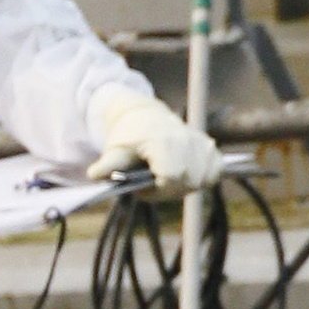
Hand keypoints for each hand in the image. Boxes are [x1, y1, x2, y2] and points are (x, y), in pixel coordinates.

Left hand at [87, 87, 223, 190]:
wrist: (146, 118)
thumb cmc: (130, 136)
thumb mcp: (116, 150)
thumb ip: (109, 165)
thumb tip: (94, 175)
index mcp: (164, 140)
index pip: (172, 178)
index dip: (158, 190)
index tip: (144, 187)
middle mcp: (188, 139)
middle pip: (188, 182)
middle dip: (169, 191)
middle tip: (152, 183)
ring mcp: (203, 142)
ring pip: (202, 180)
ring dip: (184, 186)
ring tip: (166, 177)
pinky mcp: (212, 148)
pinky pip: (214, 174)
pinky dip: (201, 179)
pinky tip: (185, 173)